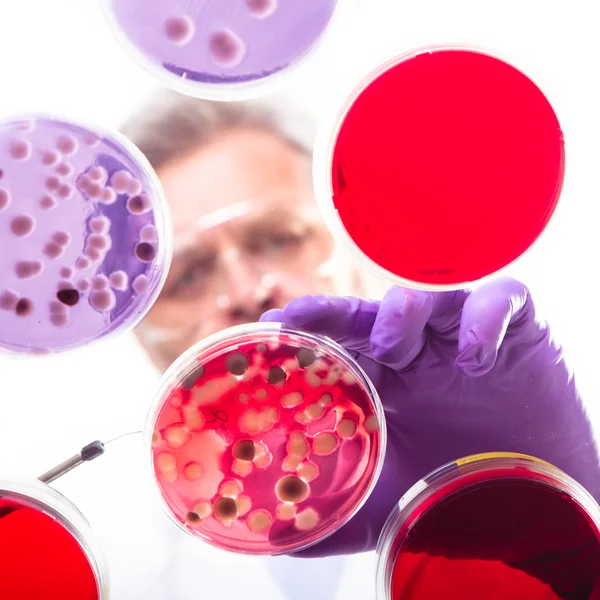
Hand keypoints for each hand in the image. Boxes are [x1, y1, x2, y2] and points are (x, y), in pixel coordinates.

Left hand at [260, 278, 599, 557]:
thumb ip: (339, 515)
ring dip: (402, 314)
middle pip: (368, 314)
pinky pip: (501, 298)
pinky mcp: (516, 329)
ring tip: (393, 349)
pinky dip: (484, 318)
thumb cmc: (457, 490)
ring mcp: (461, 335)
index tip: (270, 326)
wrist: (535, 501)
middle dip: (333, 311)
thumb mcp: (390, 502)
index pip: (338, 343)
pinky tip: (474, 359)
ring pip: (426, 298)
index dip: (305, 332)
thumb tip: (280, 539)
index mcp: (384, 380)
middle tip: (300, 316)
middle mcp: (417, 350)